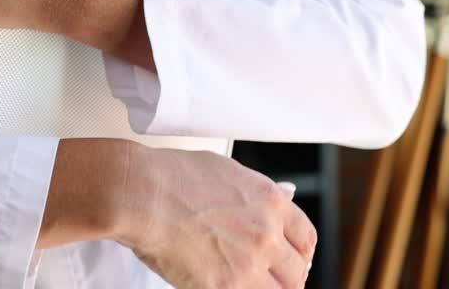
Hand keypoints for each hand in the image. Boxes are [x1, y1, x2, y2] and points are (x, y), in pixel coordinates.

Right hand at [118, 145, 316, 288]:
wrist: (143, 194)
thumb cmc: (171, 177)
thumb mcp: (227, 171)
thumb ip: (259, 192)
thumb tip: (283, 195)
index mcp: (270, 201)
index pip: (305, 237)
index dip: (300, 253)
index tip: (292, 259)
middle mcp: (267, 233)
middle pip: (297, 271)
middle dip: (286, 277)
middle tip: (268, 278)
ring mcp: (250, 263)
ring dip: (266, 288)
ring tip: (245, 283)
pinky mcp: (227, 287)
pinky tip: (222, 285)